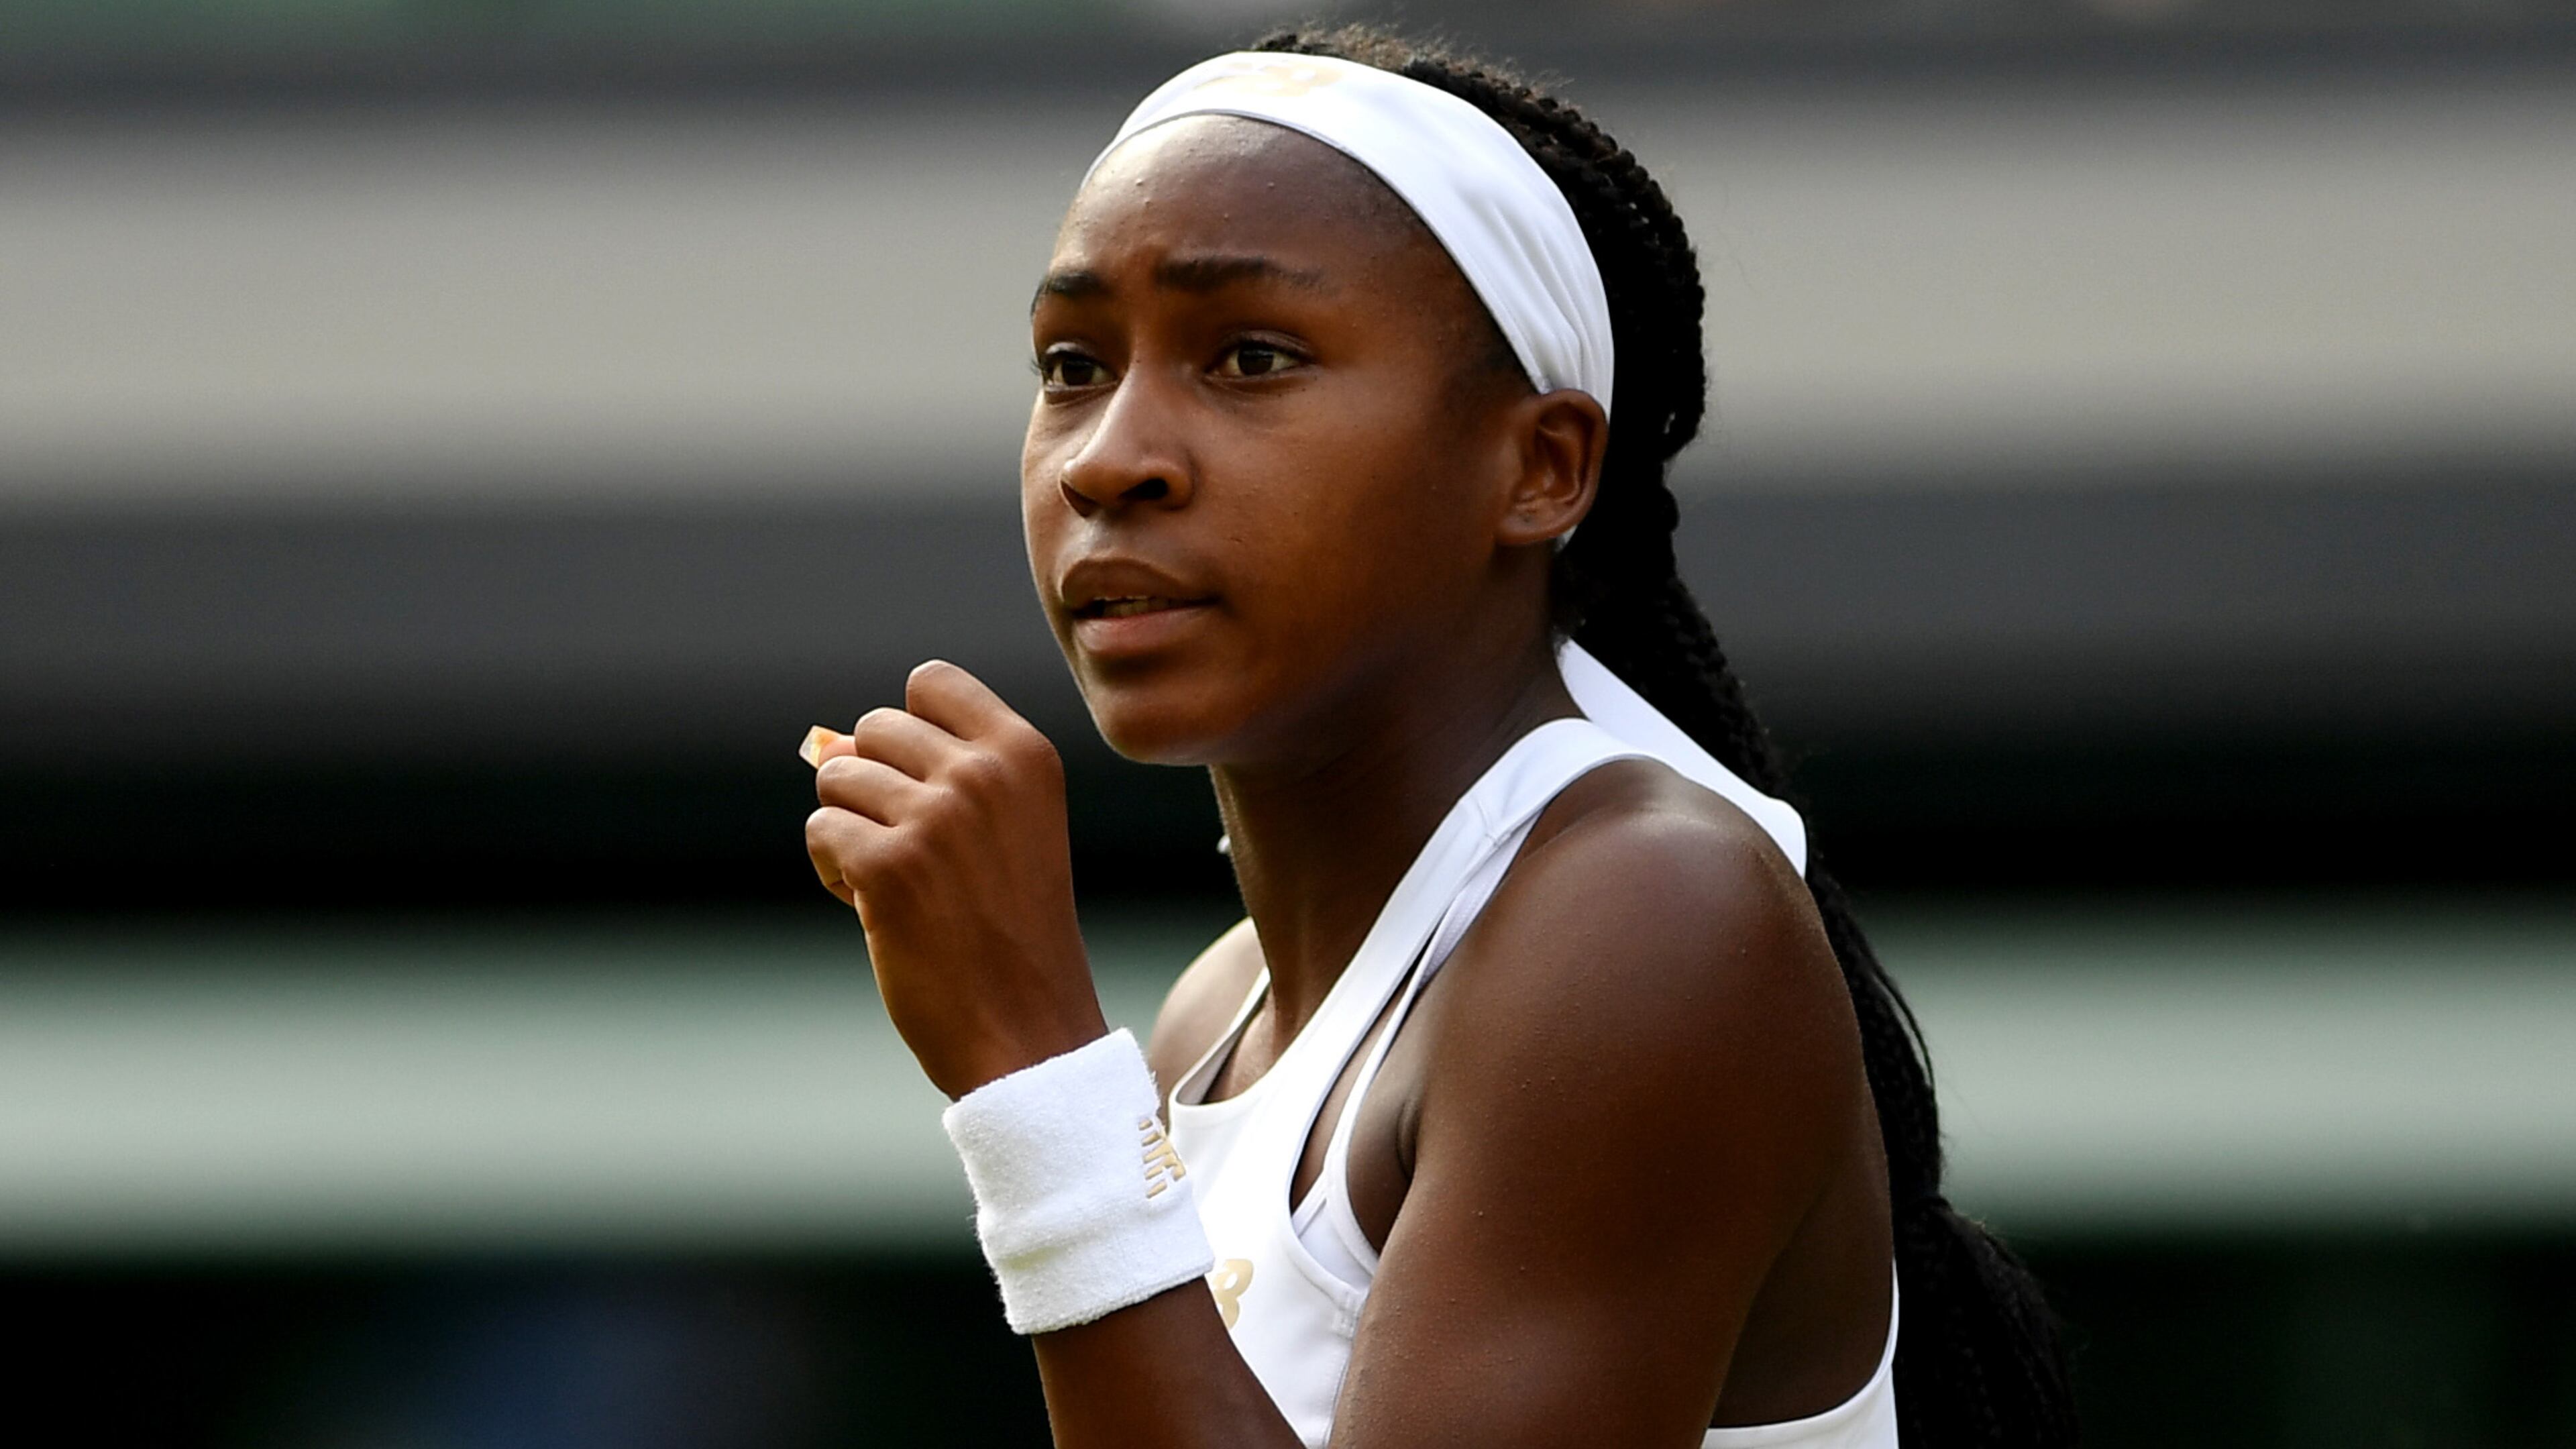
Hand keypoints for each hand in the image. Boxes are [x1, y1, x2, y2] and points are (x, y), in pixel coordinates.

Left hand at [804, 660, 1108, 1097]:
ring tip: (896, 885)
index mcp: (1026, 754)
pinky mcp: (889, 865)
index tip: (928, 788)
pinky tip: (877, 912)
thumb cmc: (1008, 933)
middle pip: (874, 726)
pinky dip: (833, 872)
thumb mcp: (995, 832)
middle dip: (873, 784)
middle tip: (911, 853)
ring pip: (837, 776)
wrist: (1029, 1032)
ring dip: (850, 830)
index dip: (910, 732)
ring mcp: (937, 816)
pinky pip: (821, 830)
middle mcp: (985, 773)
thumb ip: (926, 773)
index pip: (932, 682)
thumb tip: (825, 743)